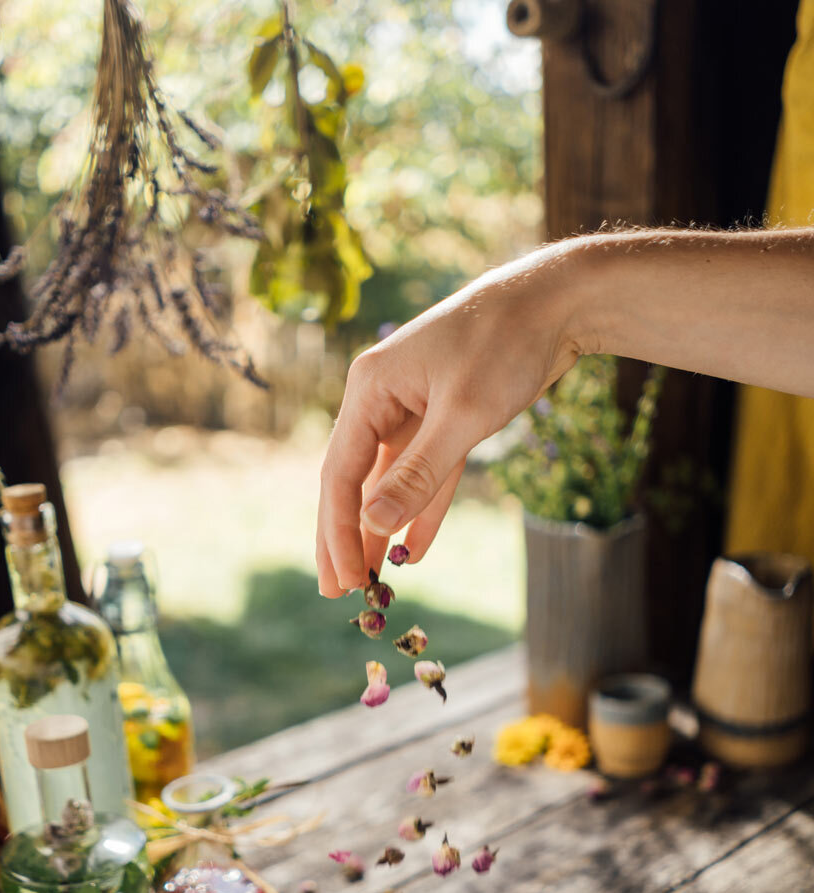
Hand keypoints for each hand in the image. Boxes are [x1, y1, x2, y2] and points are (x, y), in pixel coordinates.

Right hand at [316, 241, 580, 595]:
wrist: (557, 301)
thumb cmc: (505, 343)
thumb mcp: (462, 414)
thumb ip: (418, 473)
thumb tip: (373, 524)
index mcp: (369, 390)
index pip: (339, 474)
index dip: (338, 530)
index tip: (344, 579)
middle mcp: (381, 400)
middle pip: (353, 481)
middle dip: (344, 537)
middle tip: (335, 592)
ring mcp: (412, 409)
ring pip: (388, 482)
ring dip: (379, 531)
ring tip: (367, 580)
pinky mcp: (446, 417)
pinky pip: (426, 474)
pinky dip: (421, 510)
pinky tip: (412, 551)